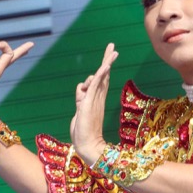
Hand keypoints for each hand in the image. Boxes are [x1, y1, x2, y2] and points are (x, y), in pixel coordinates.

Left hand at [71, 43, 117, 164]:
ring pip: (101, 76)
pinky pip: (96, 85)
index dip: (105, 67)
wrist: (87, 145)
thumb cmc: (83, 131)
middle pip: (104, 74)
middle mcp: (97, 97)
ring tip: (111, 52)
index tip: (109, 56)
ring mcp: (95, 99)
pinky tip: (106, 66)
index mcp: (96, 98)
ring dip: (106, 63)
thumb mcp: (79, 108)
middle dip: (107, 59)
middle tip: (113, 47)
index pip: (101, 79)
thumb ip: (81, 96)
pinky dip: (101, 74)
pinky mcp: (90, 102)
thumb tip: (82, 86)